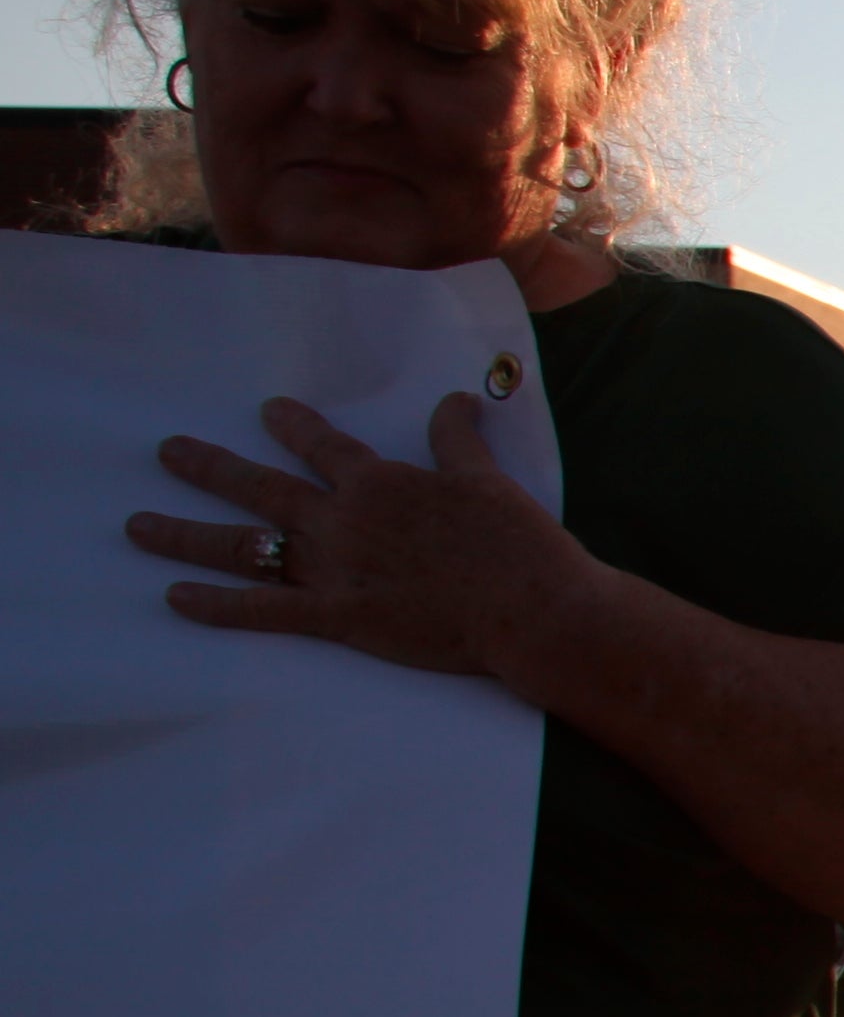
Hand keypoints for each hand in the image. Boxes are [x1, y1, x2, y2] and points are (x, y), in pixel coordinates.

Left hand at [131, 391, 600, 687]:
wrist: (532, 608)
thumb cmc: (518, 545)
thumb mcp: (489, 481)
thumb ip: (458, 440)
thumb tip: (456, 399)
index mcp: (380, 483)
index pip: (323, 445)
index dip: (293, 425)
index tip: (268, 411)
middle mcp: (342, 519)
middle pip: (260, 487)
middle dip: (209, 465)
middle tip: (168, 449)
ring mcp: (334, 568)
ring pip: (243, 546)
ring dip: (185, 534)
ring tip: (138, 526)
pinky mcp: (339, 616)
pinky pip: (264, 610)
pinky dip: (217, 606)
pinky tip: (175, 599)